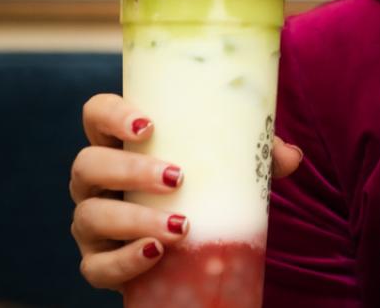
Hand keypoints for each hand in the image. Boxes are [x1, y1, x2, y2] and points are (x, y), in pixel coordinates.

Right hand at [69, 93, 303, 289]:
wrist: (190, 246)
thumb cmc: (204, 187)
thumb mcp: (230, 166)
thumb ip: (257, 155)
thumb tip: (291, 156)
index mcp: (120, 144)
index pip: (96, 114)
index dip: (112, 114)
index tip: (149, 125)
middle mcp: (96, 181)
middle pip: (88, 164)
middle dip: (130, 170)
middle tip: (177, 178)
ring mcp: (91, 222)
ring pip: (89, 216)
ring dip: (134, 220)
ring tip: (180, 225)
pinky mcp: (98, 262)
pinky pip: (95, 266)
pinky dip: (125, 261)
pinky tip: (156, 253)